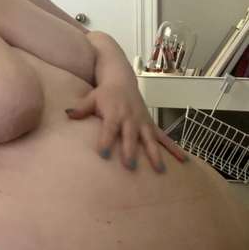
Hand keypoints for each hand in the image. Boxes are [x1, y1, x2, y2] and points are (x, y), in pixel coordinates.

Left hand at [65, 82, 188, 172]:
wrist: (121, 79)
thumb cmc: (103, 93)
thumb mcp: (91, 98)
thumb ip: (80, 109)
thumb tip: (67, 114)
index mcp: (114, 113)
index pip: (109, 128)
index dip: (106, 140)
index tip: (103, 153)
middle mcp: (130, 119)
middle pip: (130, 136)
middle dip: (131, 151)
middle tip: (130, 167)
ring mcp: (142, 122)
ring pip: (150, 140)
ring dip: (155, 154)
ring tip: (160, 170)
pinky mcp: (150, 125)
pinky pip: (164, 138)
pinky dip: (174, 149)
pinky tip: (183, 161)